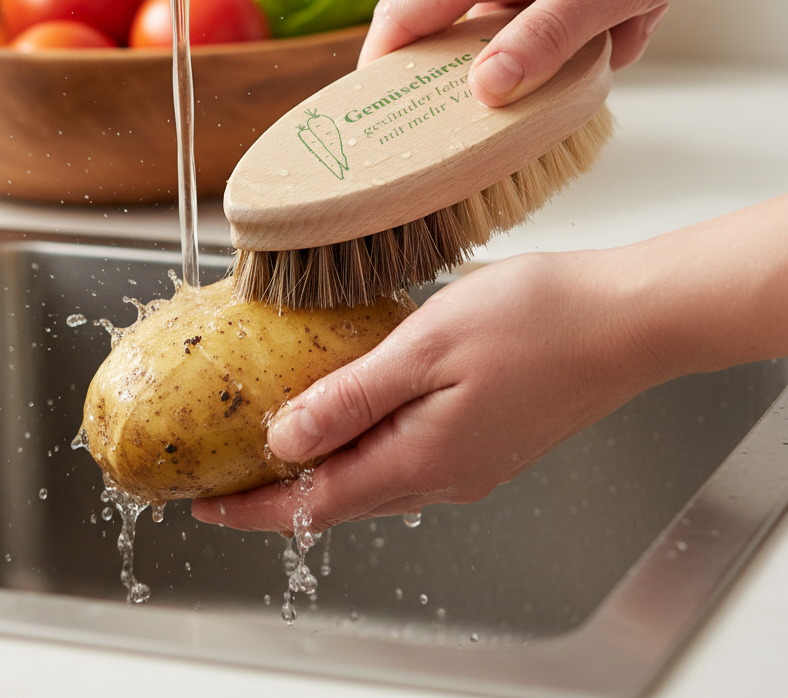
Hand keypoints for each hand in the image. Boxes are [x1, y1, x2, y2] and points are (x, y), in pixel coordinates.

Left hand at [193, 198, 787, 532]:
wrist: (624, 321)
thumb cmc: (536, 322)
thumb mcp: (423, 348)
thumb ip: (350, 399)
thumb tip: (285, 442)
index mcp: (420, 460)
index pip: (315, 504)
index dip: (254, 508)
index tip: (206, 504)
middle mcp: (443, 475)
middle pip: (341, 495)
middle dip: (280, 488)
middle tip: (231, 464)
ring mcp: (469, 459)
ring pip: (373, 473)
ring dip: (322, 461)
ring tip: (281, 432)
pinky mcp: (485, 435)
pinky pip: (406, 451)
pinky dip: (364, 438)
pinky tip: (354, 404)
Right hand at [360, 0, 787, 106]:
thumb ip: (541, 41)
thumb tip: (482, 89)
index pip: (406, 11)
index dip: (383, 63)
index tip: (376, 110)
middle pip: (458, 24)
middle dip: (505, 62)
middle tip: (544, 85)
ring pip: (513, 20)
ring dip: (561, 42)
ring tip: (619, 30)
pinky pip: (545, 3)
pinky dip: (582, 21)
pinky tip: (628, 14)